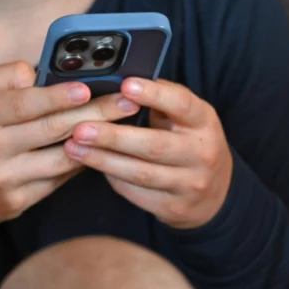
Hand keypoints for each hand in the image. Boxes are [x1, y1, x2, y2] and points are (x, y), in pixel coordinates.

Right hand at [0, 62, 140, 225]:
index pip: (25, 104)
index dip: (59, 96)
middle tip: (129, 102)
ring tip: (126, 126)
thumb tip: (40, 73)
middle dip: (98, 113)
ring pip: (62, 159)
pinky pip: (57, 181)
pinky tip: (101, 149)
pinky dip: (80, 164)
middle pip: (53, 130)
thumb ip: (3, 77)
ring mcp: (5, 180)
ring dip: (98, 142)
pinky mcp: (16, 203)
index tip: (88, 86)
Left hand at [64, 78, 233, 229]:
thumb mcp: (187, 117)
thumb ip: (161, 99)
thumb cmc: (189, 142)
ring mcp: (188, 184)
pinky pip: (135, 192)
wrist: (215, 193)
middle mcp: (201, 153)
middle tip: (80, 128)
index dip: (153, 95)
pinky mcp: (173, 207)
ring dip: (103, 160)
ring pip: (139, 173)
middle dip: (114, 137)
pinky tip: (91, 165)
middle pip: (154, 145)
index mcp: (203, 121)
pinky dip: (111, 177)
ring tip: (73, 147)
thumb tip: (119, 80)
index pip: (181, 104)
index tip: (125, 85)